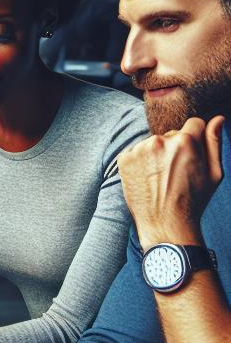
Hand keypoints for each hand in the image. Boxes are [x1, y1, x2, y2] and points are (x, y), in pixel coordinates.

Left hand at [118, 115, 224, 246]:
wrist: (164, 223)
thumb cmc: (193, 200)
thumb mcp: (213, 172)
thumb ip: (214, 142)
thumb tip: (217, 119)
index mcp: (185, 141)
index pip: (193, 123)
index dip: (195, 138)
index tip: (191, 154)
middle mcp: (160, 141)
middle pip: (171, 134)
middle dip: (175, 148)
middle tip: (175, 173)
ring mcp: (140, 150)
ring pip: (153, 143)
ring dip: (156, 155)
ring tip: (161, 178)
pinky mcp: (124, 159)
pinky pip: (136, 152)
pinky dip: (140, 162)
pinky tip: (147, 178)